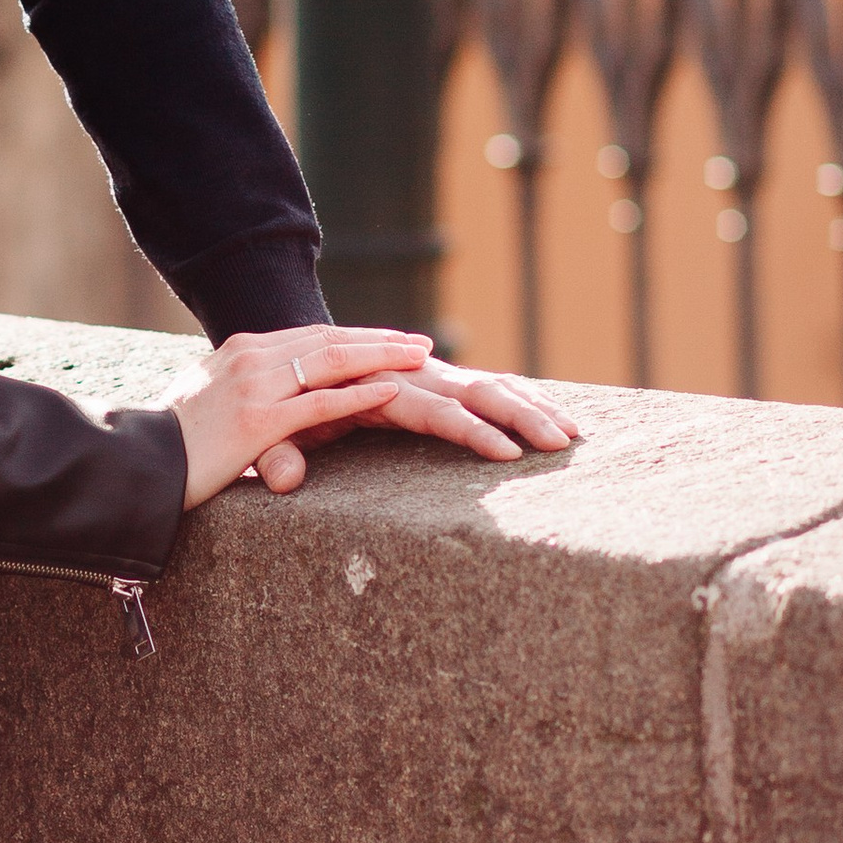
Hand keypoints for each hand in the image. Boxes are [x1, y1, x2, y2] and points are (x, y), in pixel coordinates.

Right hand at [165, 326, 435, 507]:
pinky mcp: (256, 421)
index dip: (355, 337)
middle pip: (327, 340)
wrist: (136, 465)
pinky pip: (319, 403)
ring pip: (330, 362)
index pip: (309, 336)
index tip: (390, 340)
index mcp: (237, 351)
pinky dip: (359, 395)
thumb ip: (243, 395)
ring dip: (381, 357)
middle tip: (419, 343)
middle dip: (379, 340)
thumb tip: (268, 404)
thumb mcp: (208, 404)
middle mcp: (248, 358)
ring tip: (418, 358)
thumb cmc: (169, 444)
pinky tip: (390, 391)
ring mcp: (253, 386)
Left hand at [243, 350, 579, 492]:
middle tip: (561, 442)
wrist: (286, 364)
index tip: (508, 455)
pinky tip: (557, 415)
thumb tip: (284, 479)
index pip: (432, 410)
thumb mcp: (269, 433)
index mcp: (375, 385)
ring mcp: (429, 378)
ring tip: (574, 433)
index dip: (471, 431)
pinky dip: (523, 396)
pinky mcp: (438, 384)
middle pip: (476, 391)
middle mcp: (410, 376)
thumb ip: (275, 451)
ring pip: (490, 385)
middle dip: (521, 415)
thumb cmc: (278, 409)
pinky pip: (487, 386)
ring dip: (532, 405)